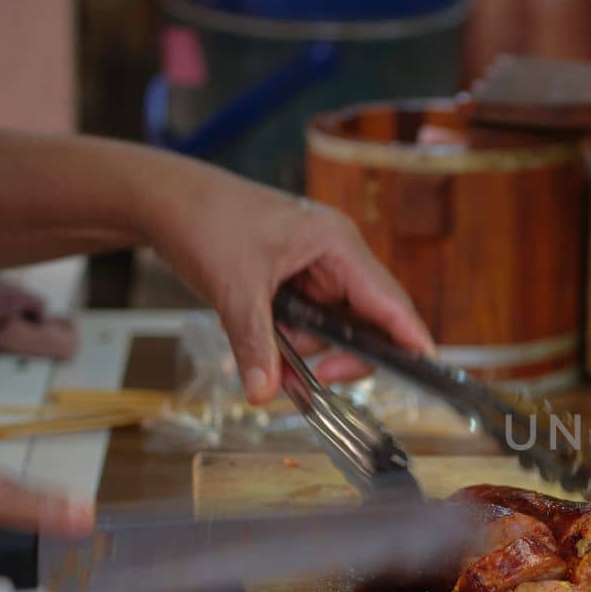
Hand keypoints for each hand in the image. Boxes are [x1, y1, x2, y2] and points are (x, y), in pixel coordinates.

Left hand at [144, 169, 432, 404]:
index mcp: (337, 244)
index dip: (410, 335)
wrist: (164, 198)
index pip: (388, 299)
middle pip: (368, 318)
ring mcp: (318, 267)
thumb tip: (264, 393)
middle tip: (317, 380)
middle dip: (344, 355)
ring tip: (275, 361)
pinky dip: (296, 341)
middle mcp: (337, 255)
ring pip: (338, 325)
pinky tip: (270, 349)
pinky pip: (313, 321)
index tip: (427, 368)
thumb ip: (254, 344)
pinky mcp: (297, 278)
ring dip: (313, 351)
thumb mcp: (233, 289)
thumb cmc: (205, 221)